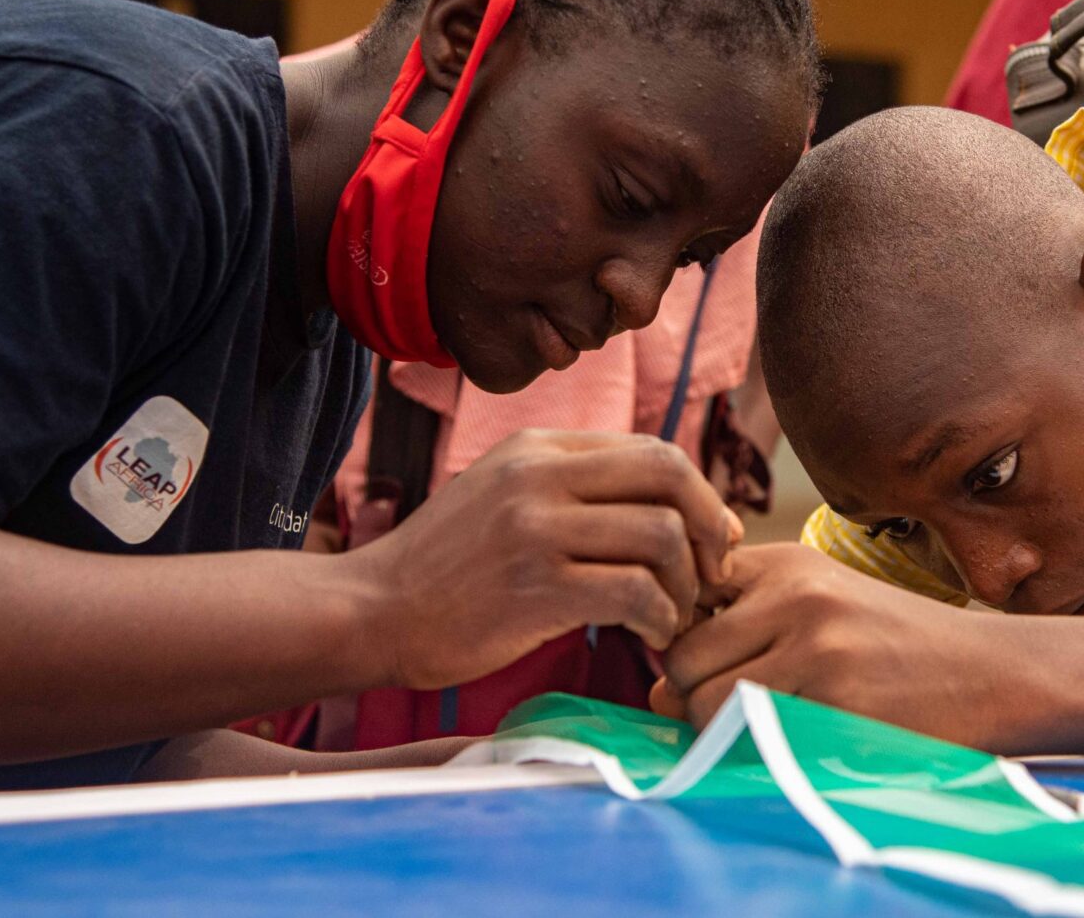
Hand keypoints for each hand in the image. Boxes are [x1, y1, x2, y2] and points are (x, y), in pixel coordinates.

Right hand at [352, 430, 741, 689]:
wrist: (371, 611)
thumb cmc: (445, 567)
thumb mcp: (502, 493)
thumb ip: (569, 484)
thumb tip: (659, 498)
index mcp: (538, 446)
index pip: (651, 450)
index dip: (698, 496)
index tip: (710, 540)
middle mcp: (540, 474)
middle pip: (669, 474)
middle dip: (709, 527)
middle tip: (712, 575)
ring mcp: (536, 528)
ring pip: (661, 534)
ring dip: (686, 585)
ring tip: (673, 615)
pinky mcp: (536, 586)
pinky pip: (635, 592)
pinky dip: (660, 618)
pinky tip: (649, 636)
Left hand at [652, 543, 1083, 762]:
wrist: (995, 672)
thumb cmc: (898, 647)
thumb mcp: (820, 610)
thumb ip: (739, 633)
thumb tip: (657, 694)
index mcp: (788, 563)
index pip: (684, 596)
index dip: (684, 640)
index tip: (716, 662)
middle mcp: (796, 595)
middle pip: (680, 656)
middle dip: (693, 694)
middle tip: (740, 708)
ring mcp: (817, 648)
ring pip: (703, 702)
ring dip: (718, 729)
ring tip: (769, 726)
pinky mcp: (836, 702)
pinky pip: (750, 738)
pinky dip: (759, 751)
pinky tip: (801, 739)